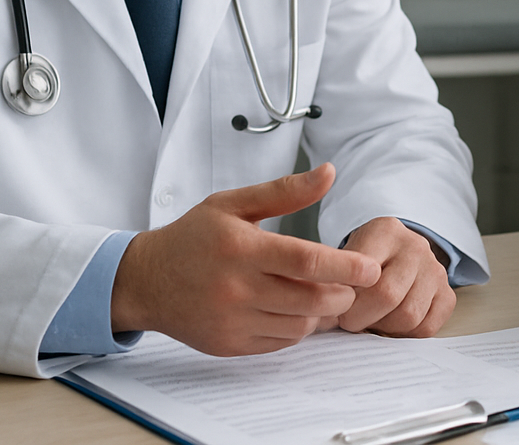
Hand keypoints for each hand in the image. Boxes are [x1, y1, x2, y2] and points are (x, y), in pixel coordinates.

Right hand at [111, 163, 379, 354]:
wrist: (146, 281)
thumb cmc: (194, 237)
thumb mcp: (234, 204)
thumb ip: (285, 191)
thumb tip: (329, 172)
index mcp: (242, 248)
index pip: (306, 262)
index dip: (346, 266)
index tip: (372, 268)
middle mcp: (236, 288)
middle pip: (310, 299)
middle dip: (342, 293)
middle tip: (351, 282)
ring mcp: (232, 321)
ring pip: (299, 325)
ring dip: (321, 312)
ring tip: (322, 293)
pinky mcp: (229, 344)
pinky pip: (280, 342)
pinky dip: (296, 327)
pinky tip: (294, 309)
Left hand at [337, 217, 455, 336]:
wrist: (394, 252)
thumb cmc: (362, 260)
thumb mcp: (345, 256)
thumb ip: (336, 280)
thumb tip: (325, 316)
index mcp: (386, 231)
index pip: (366, 274)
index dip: (347, 302)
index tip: (337, 310)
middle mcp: (416, 246)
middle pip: (389, 296)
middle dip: (362, 318)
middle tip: (350, 321)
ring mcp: (435, 270)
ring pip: (409, 316)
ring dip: (384, 328)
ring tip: (371, 320)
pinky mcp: (447, 293)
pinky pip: (427, 328)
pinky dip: (406, 335)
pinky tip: (392, 324)